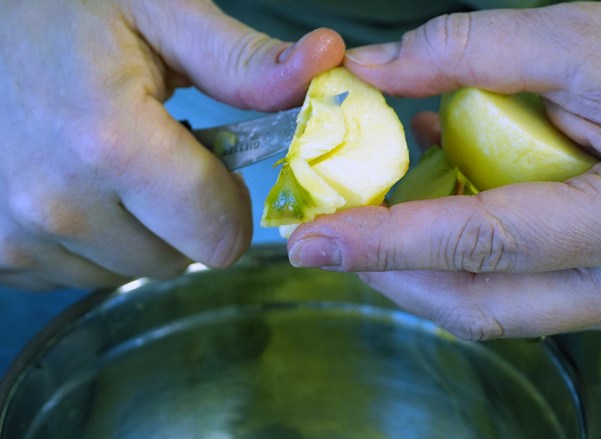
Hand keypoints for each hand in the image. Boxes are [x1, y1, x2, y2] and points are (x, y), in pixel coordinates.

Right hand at [0, 0, 344, 289]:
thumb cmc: (56, 10)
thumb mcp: (158, 15)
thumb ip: (243, 61)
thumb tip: (326, 61)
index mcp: (108, 144)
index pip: (219, 234)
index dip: (230, 203)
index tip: (212, 168)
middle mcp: (57, 205)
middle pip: (180, 259)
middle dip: (185, 216)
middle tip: (154, 156)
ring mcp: (18, 236)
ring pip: (131, 269)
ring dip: (138, 229)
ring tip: (107, 164)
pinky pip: (80, 274)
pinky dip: (93, 241)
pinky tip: (74, 185)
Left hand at [287, 1, 600, 338]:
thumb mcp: (598, 39)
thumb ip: (478, 49)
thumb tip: (378, 68)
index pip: (481, 244)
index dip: (387, 242)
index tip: (316, 242)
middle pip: (477, 303)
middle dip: (393, 272)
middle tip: (334, 236)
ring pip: (494, 307)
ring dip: (422, 268)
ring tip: (380, 216)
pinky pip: (517, 287)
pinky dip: (463, 254)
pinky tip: (442, 201)